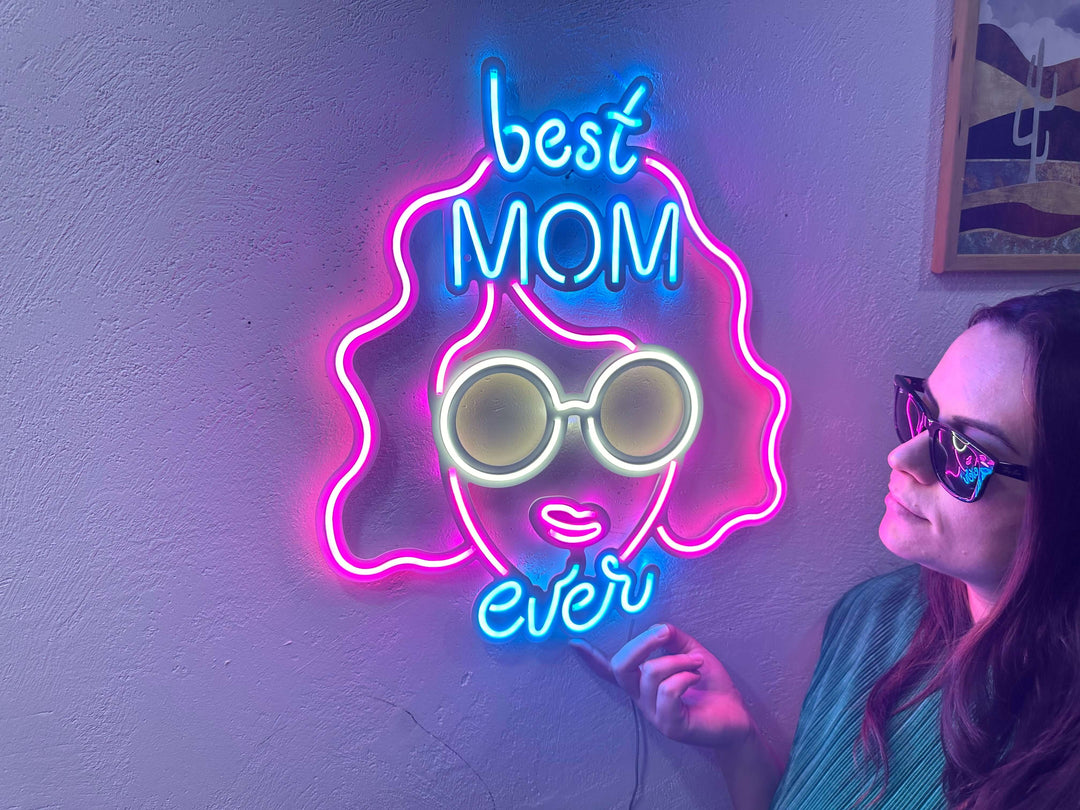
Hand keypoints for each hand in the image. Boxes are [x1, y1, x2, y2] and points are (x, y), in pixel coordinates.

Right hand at [570, 623, 754, 748]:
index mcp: (642, 681)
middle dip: (642, 642)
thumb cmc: (711, 687)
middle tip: (665, 633)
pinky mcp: (670, 726)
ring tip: (696, 664)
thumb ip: (673, 639)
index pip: (610, 670)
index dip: (590, 658)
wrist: (737, 719)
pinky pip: (668, 691)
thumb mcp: (691, 653)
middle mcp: (642, 698)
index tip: (573, 641)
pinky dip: (685, 676)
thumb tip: (659, 628)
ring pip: (651, 673)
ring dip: (678, 660)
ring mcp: (654, 713)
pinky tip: (695, 678)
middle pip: (621, 665)